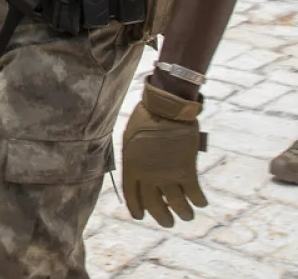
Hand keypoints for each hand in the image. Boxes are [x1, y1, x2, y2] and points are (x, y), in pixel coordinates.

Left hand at [123, 79, 207, 227]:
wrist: (165, 109)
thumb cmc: (146, 119)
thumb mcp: (129, 139)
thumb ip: (133, 158)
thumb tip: (137, 172)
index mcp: (131, 166)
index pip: (132, 195)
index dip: (137, 208)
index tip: (141, 217)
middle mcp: (148, 175)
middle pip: (154, 205)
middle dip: (162, 217)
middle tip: (168, 222)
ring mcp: (167, 174)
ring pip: (176, 204)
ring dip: (183, 213)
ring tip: (186, 216)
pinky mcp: (186, 170)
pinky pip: (194, 194)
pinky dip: (198, 201)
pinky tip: (201, 203)